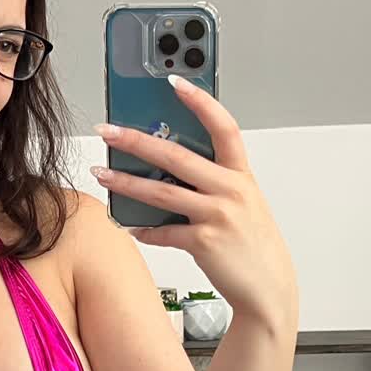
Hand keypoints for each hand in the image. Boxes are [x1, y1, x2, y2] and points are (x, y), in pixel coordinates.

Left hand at [91, 77, 296, 326]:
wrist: (268, 287)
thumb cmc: (253, 243)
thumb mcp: (242, 203)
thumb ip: (212, 182)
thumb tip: (166, 169)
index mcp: (240, 174)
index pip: (223, 126)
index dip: (200, 101)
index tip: (175, 82)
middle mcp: (230, 190)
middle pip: (176, 155)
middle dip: (136, 139)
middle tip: (108, 129)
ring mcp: (217, 215)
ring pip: (161, 192)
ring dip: (125, 182)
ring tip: (101, 173)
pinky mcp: (205, 242)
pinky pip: (164, 232)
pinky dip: (144, 230)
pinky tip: (130, 226)